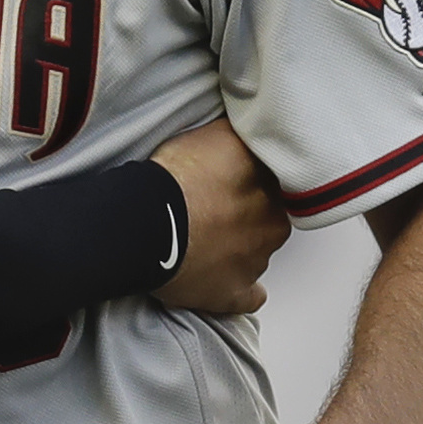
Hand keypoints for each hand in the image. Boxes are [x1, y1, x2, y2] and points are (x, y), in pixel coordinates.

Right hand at [148, 116, 289, 317]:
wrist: (146, 223)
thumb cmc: (176, 179)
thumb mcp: (218, 136)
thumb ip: (244, 136)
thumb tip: (257, 127)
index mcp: (271, 189)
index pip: (276, 180)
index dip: (254, 178)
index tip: (235, 179)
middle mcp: (270, 224)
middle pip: (269, 217)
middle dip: (250, 213)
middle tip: (216, 206)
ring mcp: (253, 262)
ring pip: (258, 253)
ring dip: (240, 247)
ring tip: (206, 239)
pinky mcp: (231, 293)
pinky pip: (248, 296)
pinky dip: (239, 289)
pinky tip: (223, 279)